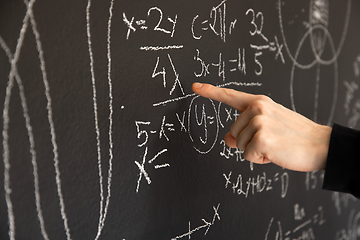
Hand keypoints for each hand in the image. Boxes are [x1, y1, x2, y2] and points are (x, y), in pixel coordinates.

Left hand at [192, 82, 331, 171]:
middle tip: (272, 140)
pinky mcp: (262, 138)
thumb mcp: (268, 127)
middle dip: (248, 142)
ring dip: (254, 151)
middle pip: (233, 133)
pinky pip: (247, 155)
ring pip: (238, 145)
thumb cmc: (295, 135)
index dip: (211, 91)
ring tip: (275, 145)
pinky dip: (259, 159)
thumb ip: (245, 128)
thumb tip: (226, 139)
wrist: (321, 144)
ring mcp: (259, 122)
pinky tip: (275, 152)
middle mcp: (257, 108)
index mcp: (259, 102)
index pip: (230, 95)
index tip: (195, 86)